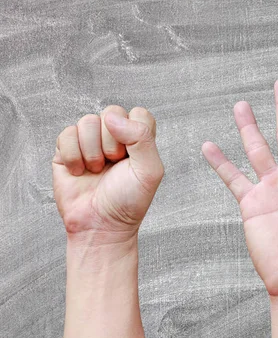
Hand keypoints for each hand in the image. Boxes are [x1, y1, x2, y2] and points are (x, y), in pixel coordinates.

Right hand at [53, 106, 163, 241]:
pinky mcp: (67, 149)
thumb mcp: (149, 171)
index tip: (132, 156)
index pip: (138, 114)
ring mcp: (90, 141)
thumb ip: (141, 138)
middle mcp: (115, 136)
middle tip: (114, 165)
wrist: (101, 224)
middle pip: (111, 113)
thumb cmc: (128, 200)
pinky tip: (79, 171)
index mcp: (138, 138)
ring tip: (97, 170)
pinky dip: (73, 155)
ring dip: (92, 151)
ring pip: (87, 121)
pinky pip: (66, 134)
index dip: (134, 132)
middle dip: (112, 142)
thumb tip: (112, 118)